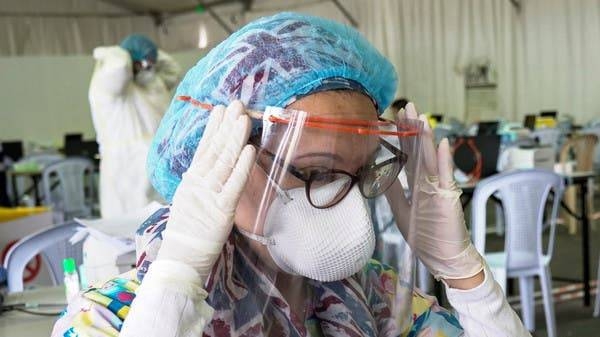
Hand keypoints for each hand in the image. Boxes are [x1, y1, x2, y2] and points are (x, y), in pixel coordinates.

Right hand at [156, 101, 255, 281]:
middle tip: (235, 103)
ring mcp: (208, 196)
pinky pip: (233, 185)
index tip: (220, 109)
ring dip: (234, 139)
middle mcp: (198, 184)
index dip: (213, 128)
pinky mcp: (220, 211)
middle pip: (214, 150)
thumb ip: (200, 181)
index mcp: (191, 180)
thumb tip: (208, 162)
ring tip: (244, 119)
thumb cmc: (190, 233)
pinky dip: (241, 167)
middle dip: (226, 126)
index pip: (204, 149)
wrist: (181, 259)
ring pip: (224, 162)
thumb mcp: (192, 200)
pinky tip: (249, 150)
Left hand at [404, 103, 483, 283]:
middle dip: (413, 129)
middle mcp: (428, 183)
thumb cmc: (426, 236)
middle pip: (419, 151)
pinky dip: (443, 161)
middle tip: (407, 105)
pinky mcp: (448, 200)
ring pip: (430, 159)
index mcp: (417, 185)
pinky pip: (445, 178)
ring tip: (421, 118)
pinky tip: (442, 144)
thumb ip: (393, 191)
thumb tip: (380, 172)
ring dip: (425, 138)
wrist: (445, 258)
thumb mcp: (401, 211)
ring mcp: (439, 189)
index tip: (395, 117)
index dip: (402, 137)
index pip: (408, 155)